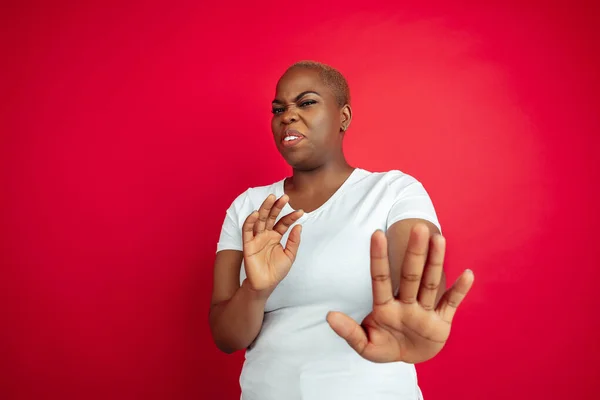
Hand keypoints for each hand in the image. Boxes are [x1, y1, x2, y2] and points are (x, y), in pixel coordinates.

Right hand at [242, 194, 303, 295]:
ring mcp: (257, 238)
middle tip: (285, 196)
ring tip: (271, 198)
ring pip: (260, 219)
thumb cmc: (276, 271)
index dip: (291, 217)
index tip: (301, 212)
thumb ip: (294, 241)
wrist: (265, 285)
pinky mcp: (248, 244)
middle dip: (277, 206)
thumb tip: (299, 226)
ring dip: (264, 208)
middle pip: (271, 217)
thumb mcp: (290, 255)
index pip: (284, 223)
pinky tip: (255, 213)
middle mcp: (266, 234)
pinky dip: (250, 221)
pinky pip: (247, 230)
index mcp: (276, 236)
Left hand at [327, 223, 473, 363]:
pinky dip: (459, 290)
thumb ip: (349, 332)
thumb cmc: (384, 346)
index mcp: (385, 307)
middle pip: (410, 275)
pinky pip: (451, 303)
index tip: (376, 233)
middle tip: (417, 228)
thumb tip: (329, 316)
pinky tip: (467, 274)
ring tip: (439, 239)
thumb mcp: (364, 345)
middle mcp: (406, 303)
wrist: (408, 358)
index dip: (378, 257)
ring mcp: (424, 311)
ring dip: (436, 262)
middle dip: (414, 253)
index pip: (380, 279)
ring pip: (431, 283)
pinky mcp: (441, 322)